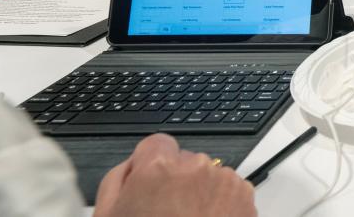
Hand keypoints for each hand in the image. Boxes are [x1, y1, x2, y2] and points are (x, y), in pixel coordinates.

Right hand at [93, 134, 255, 216]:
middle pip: (184, 162)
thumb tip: (132, 165)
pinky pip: (229, 191)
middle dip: (176, 182)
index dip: (149, 166)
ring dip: (199, 193)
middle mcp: (196, 168)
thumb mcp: (108, 216)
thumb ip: (118, 180)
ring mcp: (225, 182)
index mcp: (158, 169)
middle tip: (165, 214)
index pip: (155, 144)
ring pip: (208, 176)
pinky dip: (220, 205)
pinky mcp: (245, 199)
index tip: (148, 183)